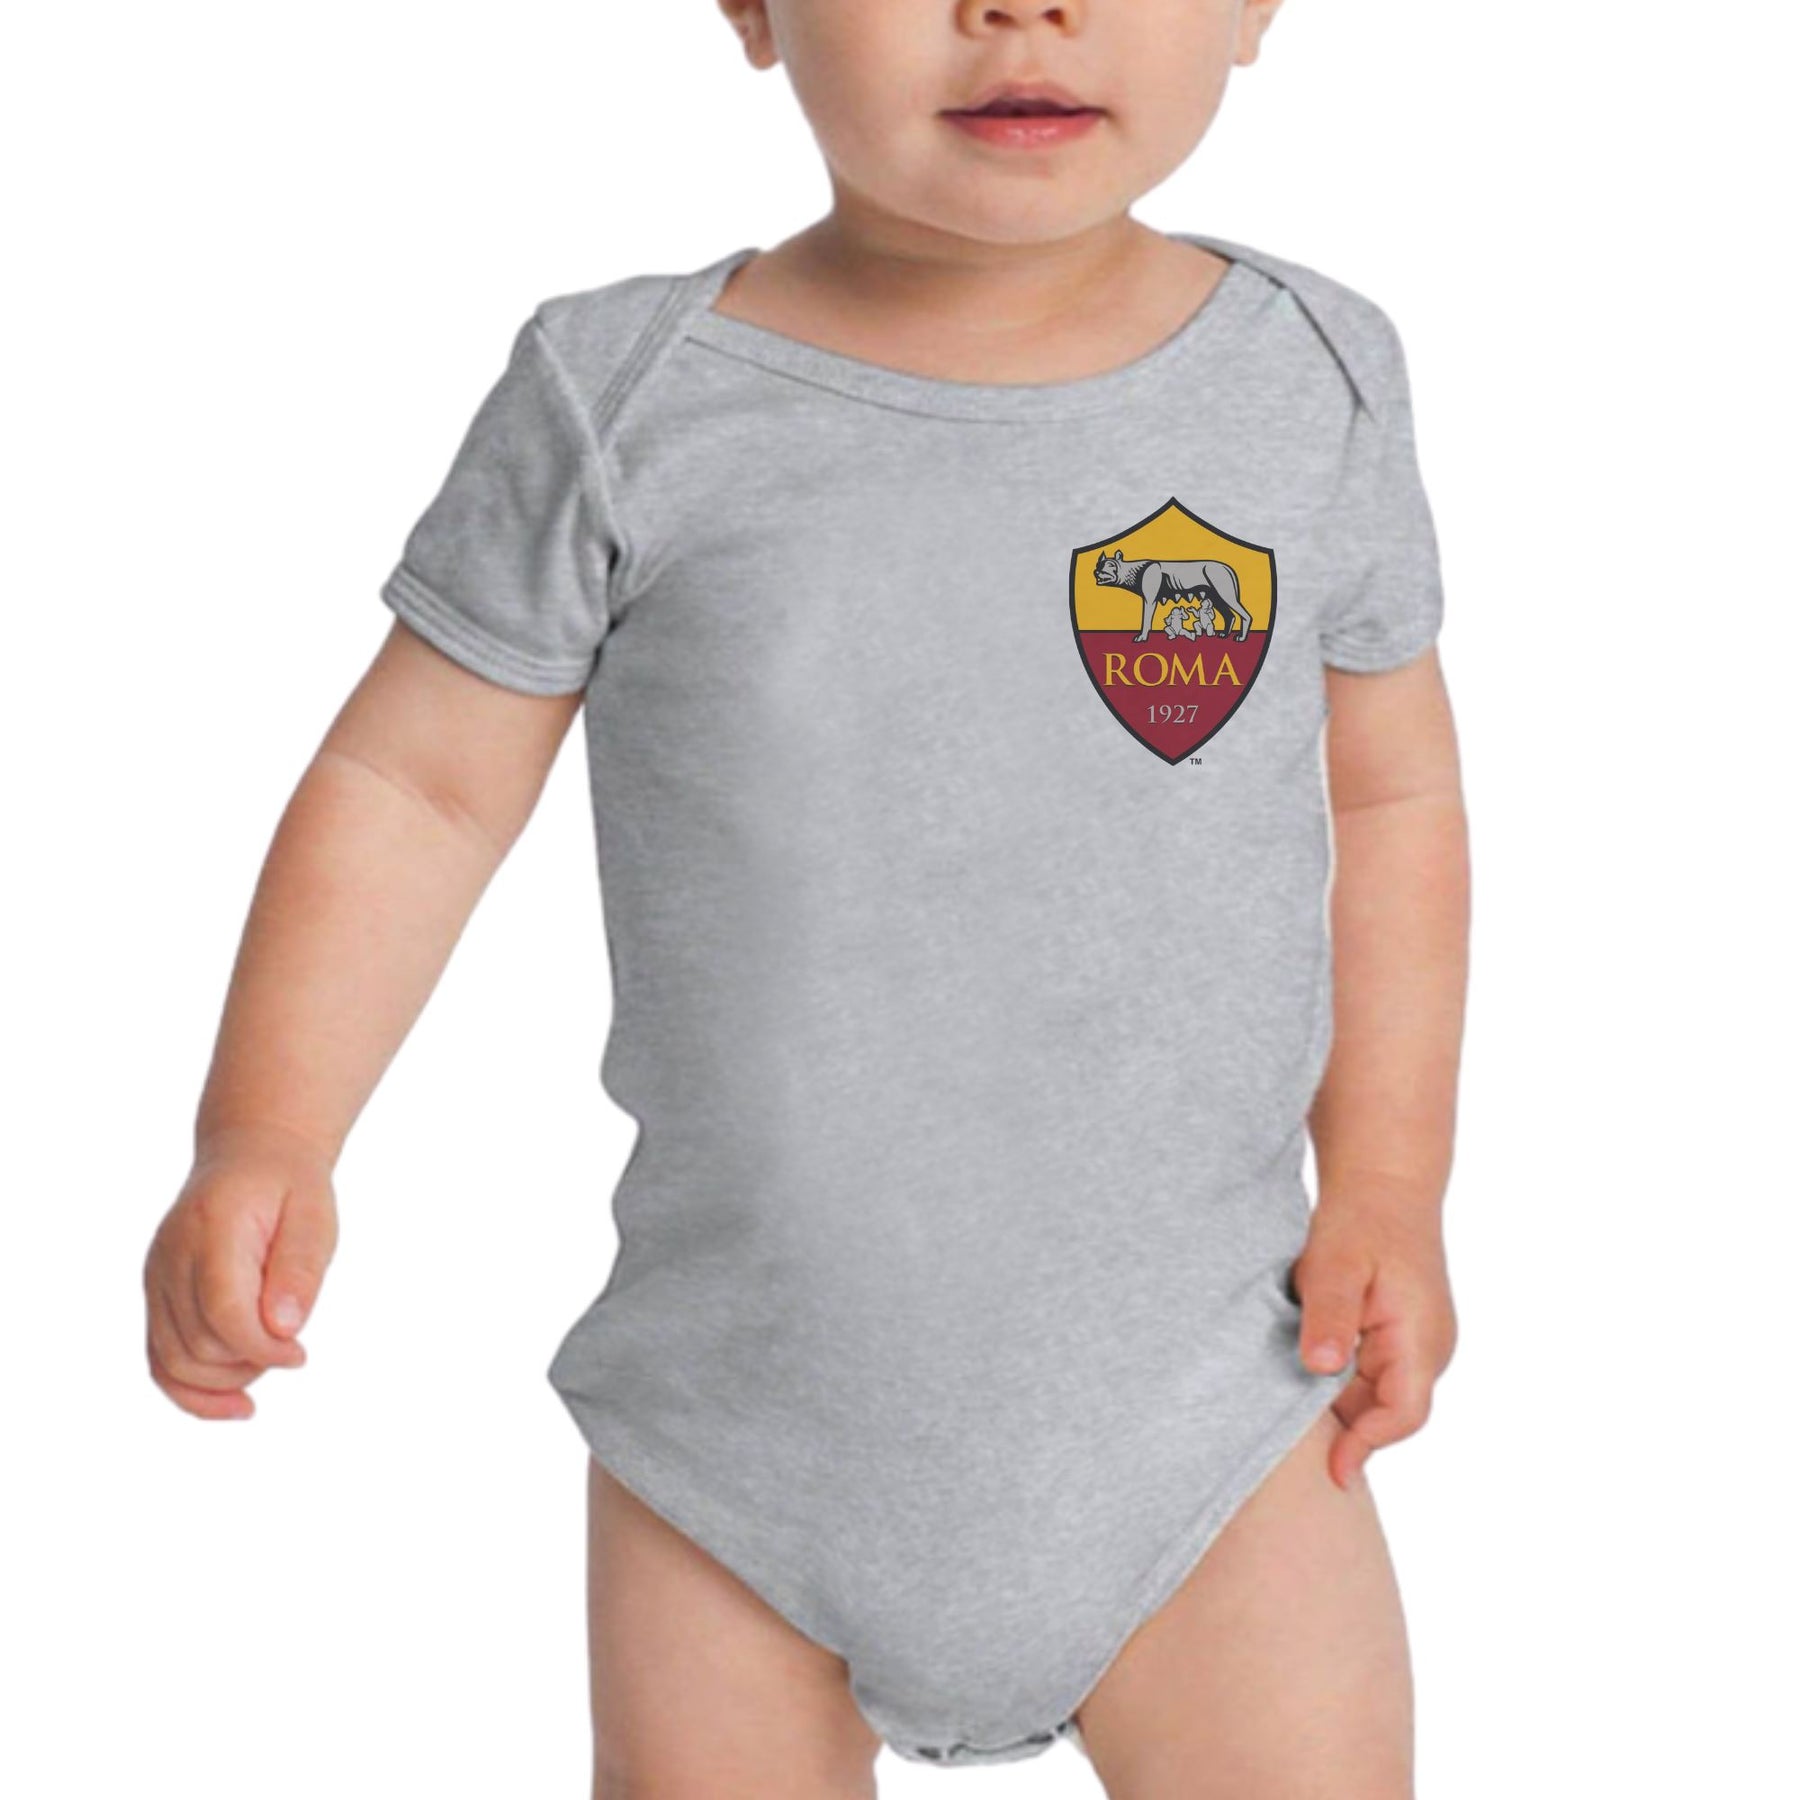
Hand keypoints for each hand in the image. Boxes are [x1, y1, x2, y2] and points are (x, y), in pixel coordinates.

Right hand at [143, 1122, 339, 1419]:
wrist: (251, 1156)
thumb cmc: (289, 1187)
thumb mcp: (313, 1214)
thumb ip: (300, 1269)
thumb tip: (284, 1328)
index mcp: (211, 1230)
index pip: (224, 1312)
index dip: (262, 1347)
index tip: (300, 1355)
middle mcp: (170, 1258)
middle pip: (199, 1344)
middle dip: (250, 1362)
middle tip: (292, 1348)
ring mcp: (156, 1278)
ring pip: (172, 1361)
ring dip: (223, 1381)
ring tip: (268, 1363)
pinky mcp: (156, 1296)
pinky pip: (160, 1359)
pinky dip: (190, 1390)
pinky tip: (233, 1405)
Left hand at [1290, 1191, 1456, 1489]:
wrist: (1383, 1183)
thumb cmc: (1361, 1221)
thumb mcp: (1337, 1265)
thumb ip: (1330, 1316)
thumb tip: (1320, 1367)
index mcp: (1422, 1339)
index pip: (1403, 1414)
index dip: (1366, 1445)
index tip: (1331, 1470)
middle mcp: (1427, 1349)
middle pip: (1386, 1412)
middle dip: (1345, 1429)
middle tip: (1290, 1444)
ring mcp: (1416, 1344)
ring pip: (1376, 1395)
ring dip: (1338, 1402)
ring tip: (1287, 1408)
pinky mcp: (1399, 1336)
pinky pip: (1370, 1373)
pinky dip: (1339, 1380)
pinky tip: (1301, 1374)